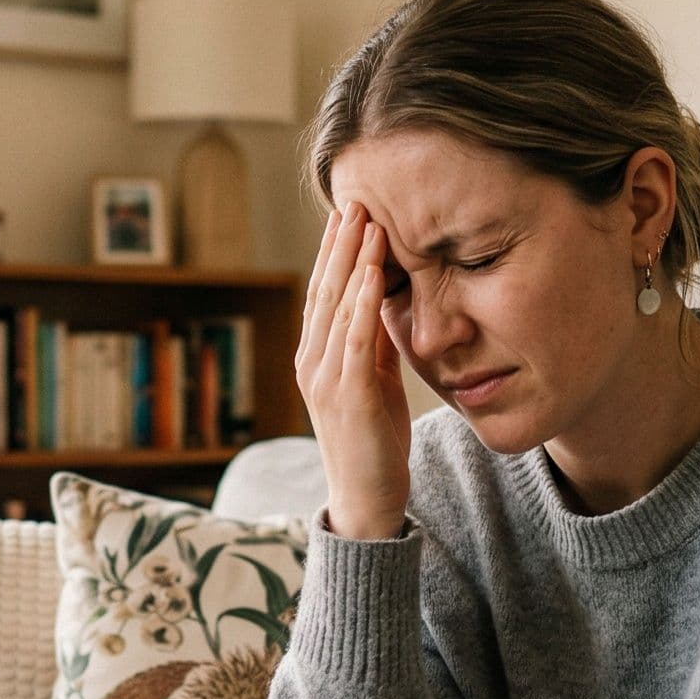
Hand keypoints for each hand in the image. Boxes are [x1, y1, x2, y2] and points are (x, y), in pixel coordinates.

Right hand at [297, 201, 411, 539]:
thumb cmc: (374, 442)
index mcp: (316, 357)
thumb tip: (387, 297)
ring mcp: (325, 377)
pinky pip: (355, 337)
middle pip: (324, 290)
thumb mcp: (375, 381)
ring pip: (336, 306)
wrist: (367, 499)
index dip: (334, 251)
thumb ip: (375, 342)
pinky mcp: (348, 393)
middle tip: (354, 198)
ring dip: (352, 260)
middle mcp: (312, 361)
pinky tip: (373, 271)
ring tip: (367, 221)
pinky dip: (364, 301)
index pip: (324, 293)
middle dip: (340, 243)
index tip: (349, 212)